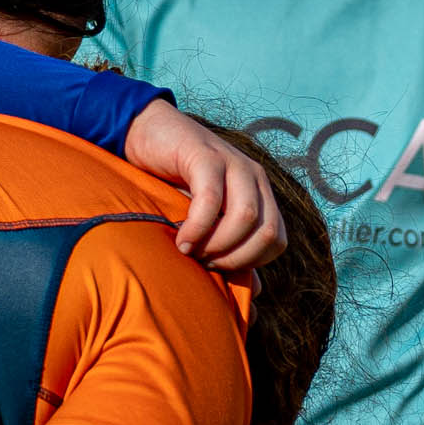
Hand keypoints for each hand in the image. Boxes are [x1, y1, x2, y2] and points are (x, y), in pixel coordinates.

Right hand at [122, 101, 286, 270]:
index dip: (248, 263)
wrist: (146, 133)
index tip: (215, 267)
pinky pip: (211, 198)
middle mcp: (254, 177)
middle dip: (235, 259)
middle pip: (268, 233)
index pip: (277, 241)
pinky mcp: (206, 155)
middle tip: (203, 262)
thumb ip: (231, 251)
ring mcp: (233, 163)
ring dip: (217, 245)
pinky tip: (181, 238)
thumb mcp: (206, 219)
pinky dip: (197, 227)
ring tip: (190, 251)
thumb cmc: (174, 181)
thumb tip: (256, 292)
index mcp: (260, 193)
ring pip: (247, 217)